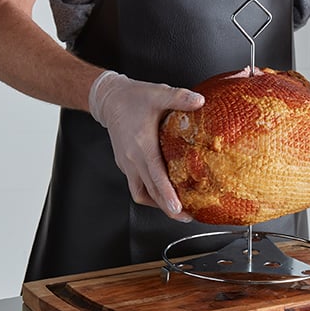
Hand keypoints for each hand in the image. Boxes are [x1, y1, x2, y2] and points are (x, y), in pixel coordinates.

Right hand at [89, 71, 204, 221]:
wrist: (109, 99)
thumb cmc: (133, 97)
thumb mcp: (158, 94)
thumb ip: (179, 97)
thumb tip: (201, 101)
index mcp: (142, 145)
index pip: (155, 176)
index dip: (167, 194)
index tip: (178, 209)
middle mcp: (132, 159)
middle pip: (150, 192)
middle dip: (168, 208)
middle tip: (186, 216)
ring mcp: (127, 164)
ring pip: (141, 193)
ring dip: (157, 204)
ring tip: (176, 210)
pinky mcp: (124, 165)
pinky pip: (137, 186)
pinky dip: (150, 194)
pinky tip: (162, 195)